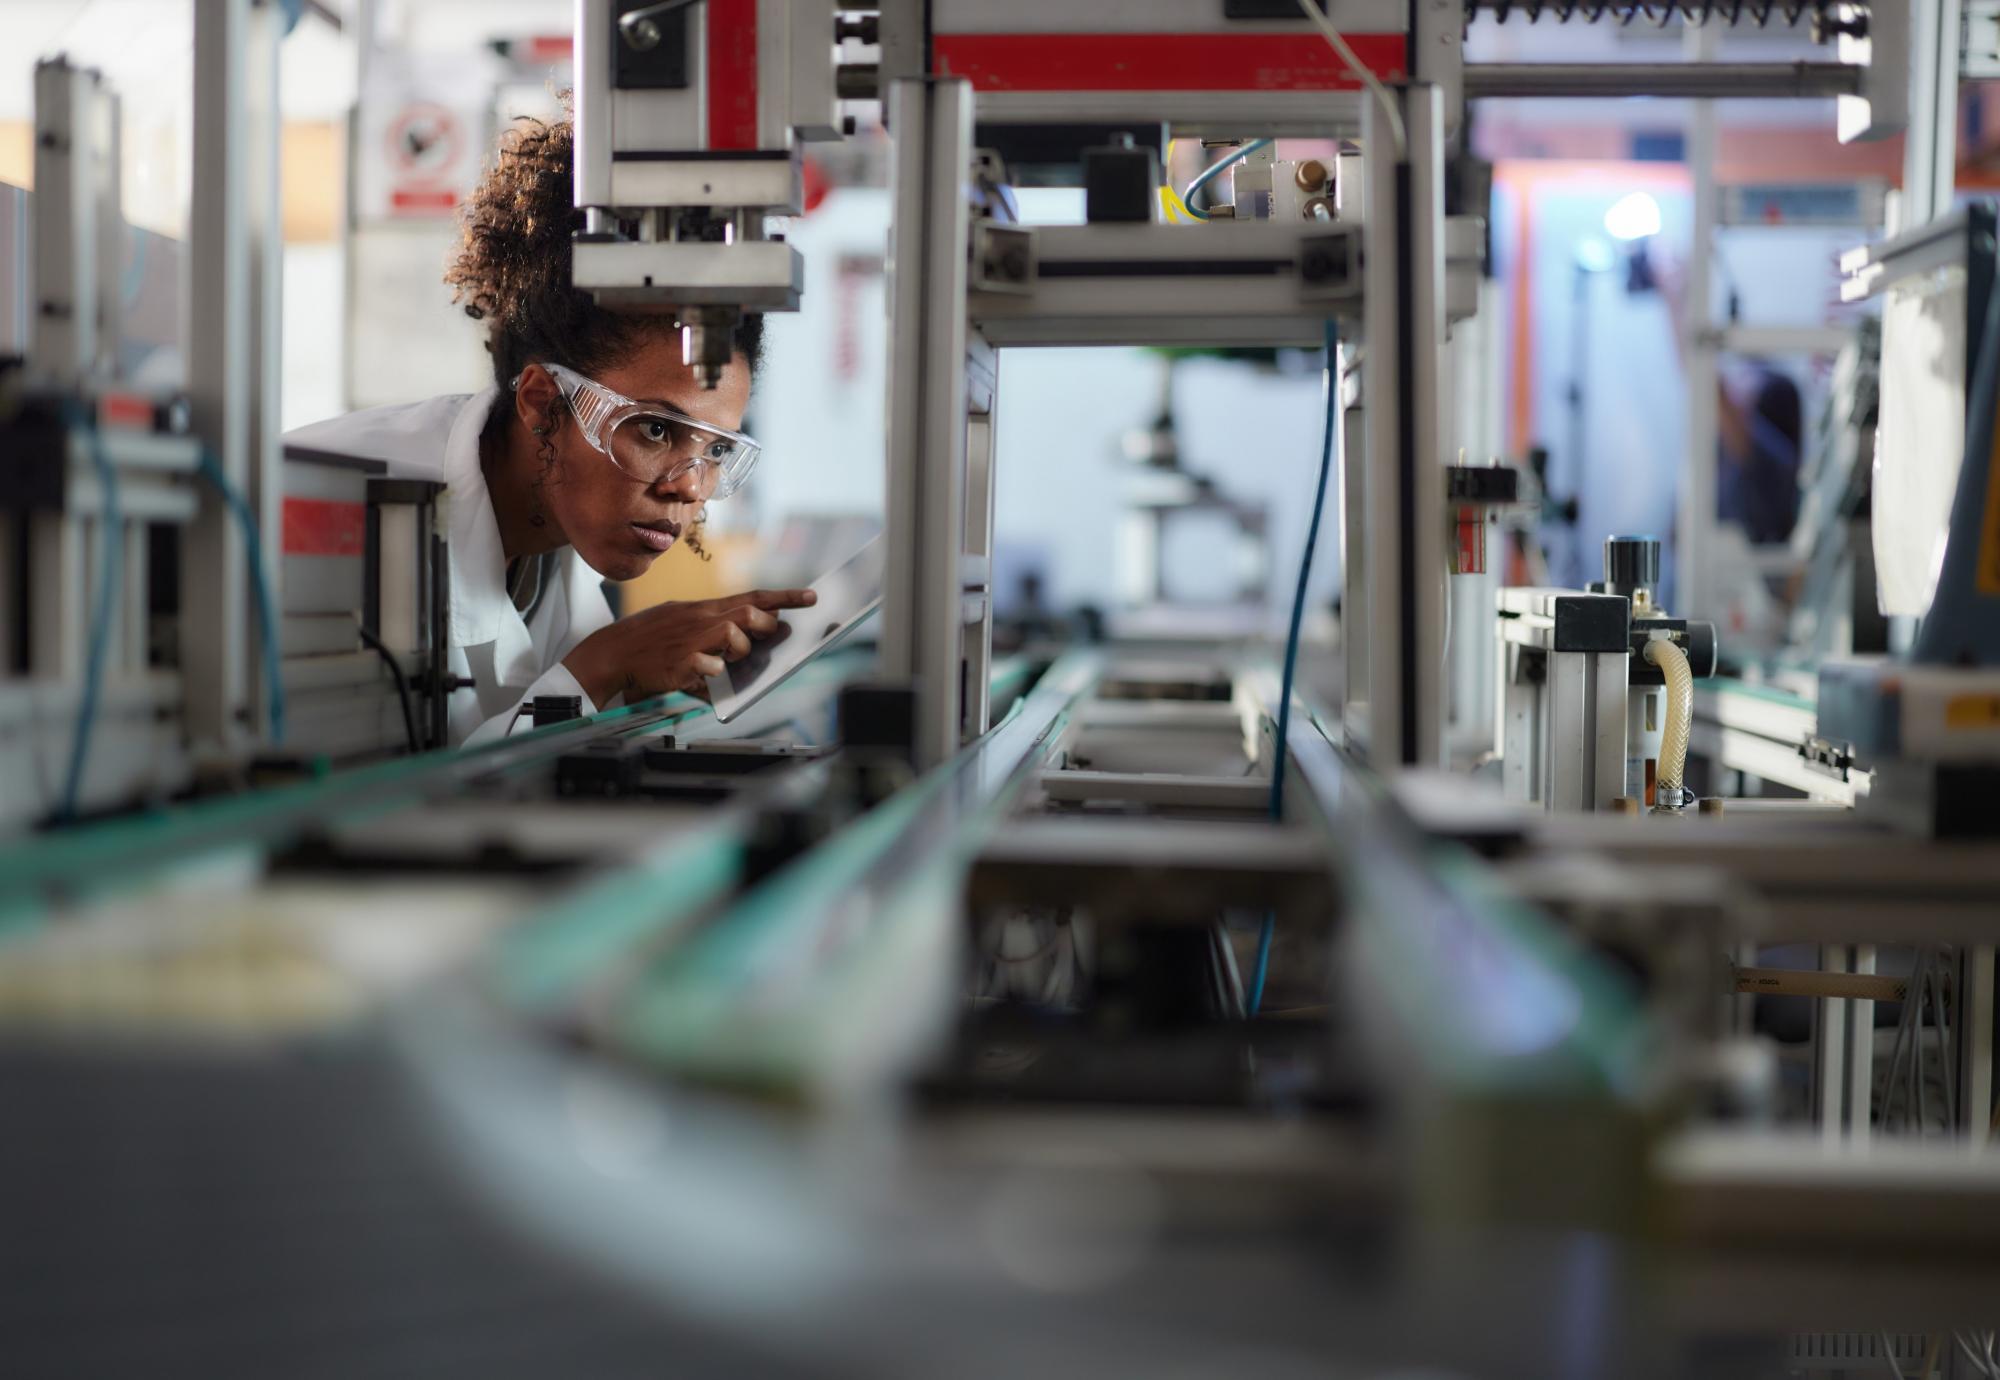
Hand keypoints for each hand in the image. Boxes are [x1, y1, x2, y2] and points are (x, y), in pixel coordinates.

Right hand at [562, 588, 817, 705]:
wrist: (611, 653)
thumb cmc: (650, 640)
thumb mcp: (682, 621)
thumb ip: (714, 626)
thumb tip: (746, 636)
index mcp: (704, 609)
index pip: (752, 597)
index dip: (784, 597)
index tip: (812, 596)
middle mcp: (701, 620)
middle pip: (747, 613)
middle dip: (764, 625)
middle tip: (767, 635)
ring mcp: (691, 641)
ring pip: (733, 636)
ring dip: (739, 650)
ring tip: (726, 659)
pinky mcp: (680, 664)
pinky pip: (709, 666)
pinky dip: (714, 670)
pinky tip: (704, 672)